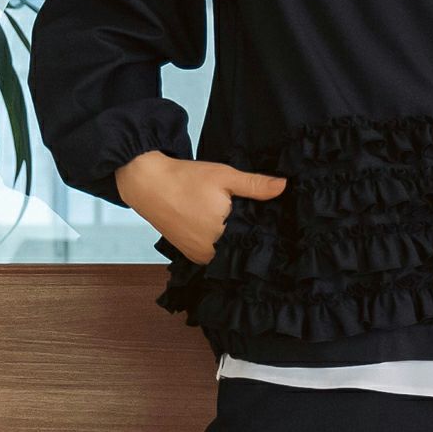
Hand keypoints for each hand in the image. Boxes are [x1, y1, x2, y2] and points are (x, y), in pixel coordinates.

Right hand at [115, 152, 287, 263]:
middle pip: (241, 248)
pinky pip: (213, 253)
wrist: (148, 184)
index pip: (255, 239)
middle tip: (263, 217)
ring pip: (227, 252)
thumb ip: (255, 185)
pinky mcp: (190, 254)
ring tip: (245, 221)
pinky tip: (225, 227)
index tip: (279, 220)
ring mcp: (199, 256)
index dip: (267, 228)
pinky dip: (221, 242)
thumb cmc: (186, 179)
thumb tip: (284, 186)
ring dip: (235, 240)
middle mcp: (211, 252)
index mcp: (223, 235)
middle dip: (252, 234)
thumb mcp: (225, 176)